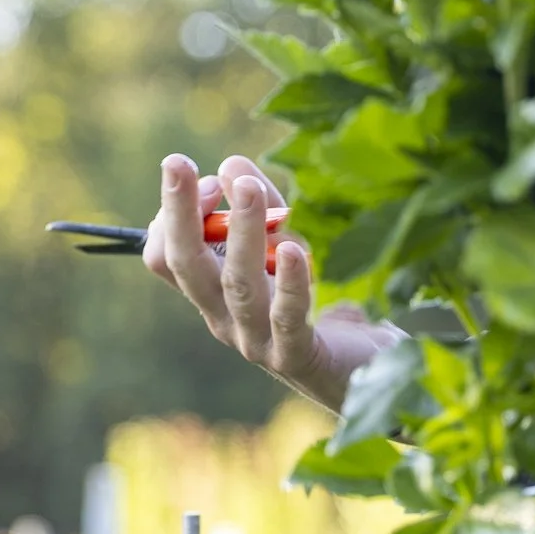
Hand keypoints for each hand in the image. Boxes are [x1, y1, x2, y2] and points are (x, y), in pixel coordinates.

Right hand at [142, 154, 401, 412]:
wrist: (367, 371)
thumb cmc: (322, 304)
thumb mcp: (288, 248)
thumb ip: (263, 208)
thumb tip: (232, 165)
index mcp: (215, 294)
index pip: (167, 258)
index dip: (174, 214)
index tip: (208, 180)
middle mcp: (225, 318)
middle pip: (188, 266)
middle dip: (179, 211)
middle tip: (176, 162)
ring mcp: (257, 341)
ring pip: (237, 284)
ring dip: (241, 232)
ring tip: (249, 187)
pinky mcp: (298, 354)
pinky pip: (288, 317)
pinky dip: (288, 282)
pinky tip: (292, 249)